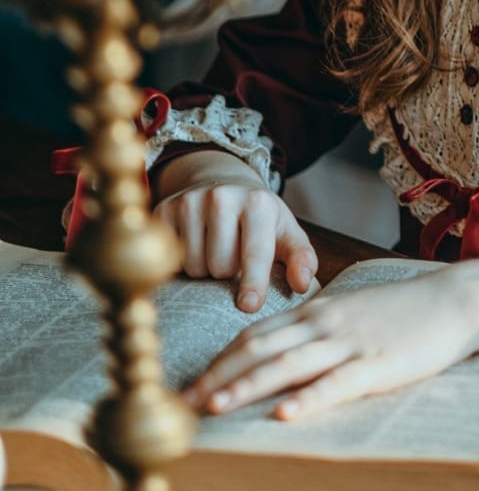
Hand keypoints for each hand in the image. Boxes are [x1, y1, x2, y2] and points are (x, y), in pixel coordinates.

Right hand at [152, 170, 316, 312]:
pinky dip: (183, 262)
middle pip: (220, 266)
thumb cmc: (260, 220)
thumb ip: (301, 258)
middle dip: (229, 273)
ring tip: (215, 250)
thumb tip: (303, 285)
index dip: (254, 281)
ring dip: (205, 270)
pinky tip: (194, 246)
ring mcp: (189, 201)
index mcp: (258, 203)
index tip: (250, 305)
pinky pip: (171, 260)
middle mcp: (221, 197)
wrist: (222, 185)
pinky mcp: (164, 210)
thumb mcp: (286, 233)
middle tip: (234, 256)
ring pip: (194, 266)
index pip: (255, 252)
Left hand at [183, 269, 478, 421]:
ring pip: (288, 366)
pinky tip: (285, 415)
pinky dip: (307, 400)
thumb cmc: (403, 310)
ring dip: (248, 387)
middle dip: (218, 377)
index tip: (190, 386)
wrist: (454, 300)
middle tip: (185, 404)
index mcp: (315, 312)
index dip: (218, 361)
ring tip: (217, 408)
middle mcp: (323, 324)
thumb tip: (282, 347)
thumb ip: (316, 327)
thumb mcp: (351, 310)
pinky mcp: (377, 364)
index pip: (254, 335)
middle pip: (259, 349)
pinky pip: (336, 384)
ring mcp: (349, 344)